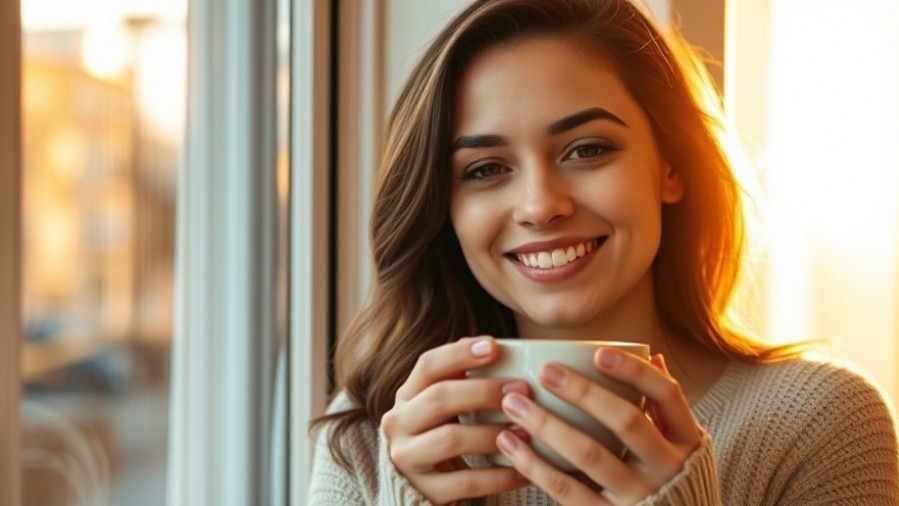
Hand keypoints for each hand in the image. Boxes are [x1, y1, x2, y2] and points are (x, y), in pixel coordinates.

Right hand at [381, 336, 531, 504]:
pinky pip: (465, 482)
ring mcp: (407, 459)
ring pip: (451, 439)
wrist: (416, 489)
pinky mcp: (424, 491)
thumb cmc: (440, 436)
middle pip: (439, 398)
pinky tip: (523, 471)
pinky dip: (497, 476)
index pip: (428, 365)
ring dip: (492, 432)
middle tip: (522, 389)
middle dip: (484, 391)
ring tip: (526, 431)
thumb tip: (495, 347)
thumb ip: (459, 379)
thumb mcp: (442, 406)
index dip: (460, 353)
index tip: (495, 346)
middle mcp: (399, 424)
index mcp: (406, 396)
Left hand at [494, 349, 701, 505]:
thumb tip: (652, 356)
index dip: (635, 371)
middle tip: (546, 371)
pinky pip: (567, 489)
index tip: (598, 353)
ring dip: (546, 424)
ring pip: (589, 454)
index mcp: (685, 440)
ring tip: (513, 403)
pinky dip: (534, 465)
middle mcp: (667, 468)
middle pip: (626, 421)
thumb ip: (662, 406)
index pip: (666, 395)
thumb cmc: (668, 480)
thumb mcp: (677, 444)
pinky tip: (510, 444)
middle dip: (582, 392)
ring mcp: (640, 497)